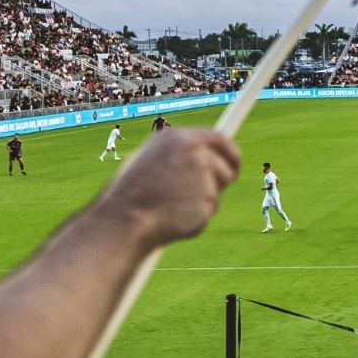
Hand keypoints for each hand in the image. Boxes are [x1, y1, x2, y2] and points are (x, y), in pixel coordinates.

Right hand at [94, 128, 238, 243]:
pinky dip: (196, 217)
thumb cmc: (131, 195)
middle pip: (229, 161)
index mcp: (177, 137)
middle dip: (228, 175)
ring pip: (218, 189)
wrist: (125, 219)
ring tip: (174, 208)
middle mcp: (194, 150)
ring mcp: (203, 173)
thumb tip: (201, 160)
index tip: (232, 164)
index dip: (229, 153)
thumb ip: (178, 158)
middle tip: (218, 190)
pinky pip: (208, 210)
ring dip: (205, 200)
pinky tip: (174, 219)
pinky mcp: (208, 198)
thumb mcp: (151, 163)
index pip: (218, 138)